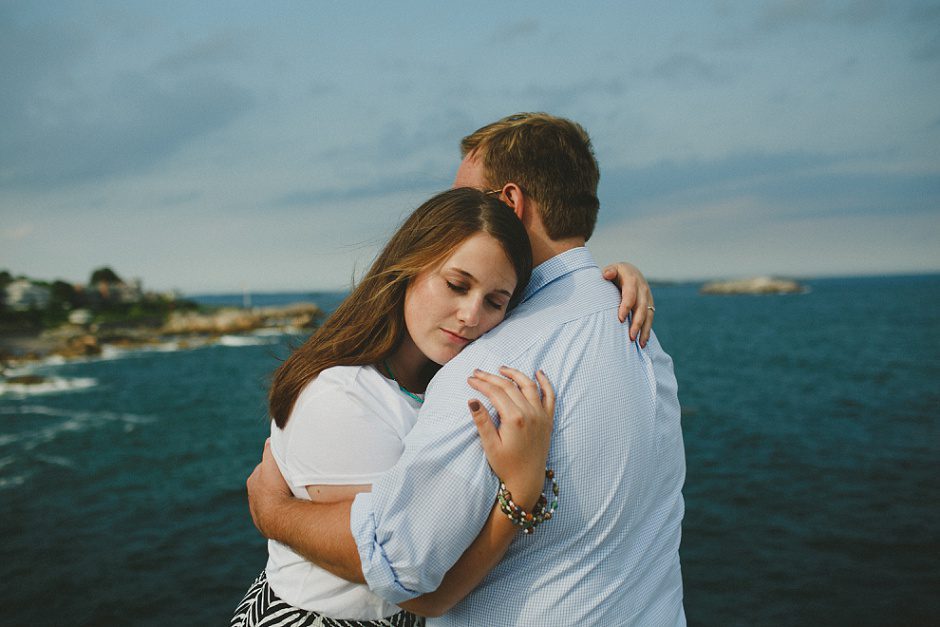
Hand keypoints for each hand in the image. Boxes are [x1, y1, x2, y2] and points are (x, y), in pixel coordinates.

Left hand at [246, 438, 292, 538]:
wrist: (276, 516)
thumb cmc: (275, 488)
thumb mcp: (272, 463)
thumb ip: (270, 450)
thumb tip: (269, 439)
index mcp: (254, 481)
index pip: (265, 470)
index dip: (275, 468)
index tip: (286, 468)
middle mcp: (253, 496)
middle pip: (267, 485)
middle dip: (276, 483)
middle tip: (291, 482)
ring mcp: (258, 510)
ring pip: (271, 499)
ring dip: (279, 497)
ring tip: (293, 497)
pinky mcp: (265, 523)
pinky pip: (275, 513)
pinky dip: (281, 510)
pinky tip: (290, 509)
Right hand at [467, 367, 554, 509]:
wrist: (527, 481)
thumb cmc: (506, 465)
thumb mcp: (490, 445)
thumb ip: (482, 421)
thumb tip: (472, 400)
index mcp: (515, 418)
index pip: (496, 392)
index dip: (482, 383)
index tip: (470, 379)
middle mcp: (530, 413)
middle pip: (510, 386)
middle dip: (492, 377)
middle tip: (478, 372)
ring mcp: (541, 415)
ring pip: (529, 386)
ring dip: (515, 374)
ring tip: (502, 369)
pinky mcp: (548, 420)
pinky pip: (550, 396)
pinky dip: (545, 382)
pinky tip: (539, 373)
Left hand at [602, 261, 654, 346]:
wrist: (631, 272)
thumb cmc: (617, 273)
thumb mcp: (613, 268)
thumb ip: (609, 271)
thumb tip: (606, 274)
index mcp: (632, 281)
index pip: (630, 296)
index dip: (626, 307)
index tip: (620, 319)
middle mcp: (643, 290)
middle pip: (641, 308)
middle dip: (637, 323)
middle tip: (630, 337)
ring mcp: (648, 298)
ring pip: (649, 315)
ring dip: (645, 330)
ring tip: (640, 344)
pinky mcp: (650, 305)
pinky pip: (650, 318)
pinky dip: (647, 330)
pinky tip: (643, 341)